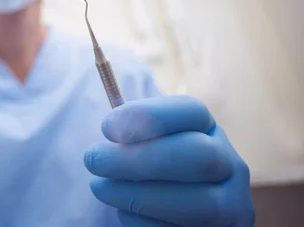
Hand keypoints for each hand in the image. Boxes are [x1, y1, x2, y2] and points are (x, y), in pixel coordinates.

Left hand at [84, 96, 254, 226]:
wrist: (180, 213)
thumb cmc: (154, 169)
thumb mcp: (149, 143)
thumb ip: (134, 132)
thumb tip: (113, 128)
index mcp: (208, 129)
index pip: (192, 111)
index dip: (149, 115)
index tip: (107, 127)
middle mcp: (229, 164)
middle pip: (197, 154)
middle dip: (138, 158)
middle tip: (94, 159)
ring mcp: (232, 204)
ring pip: (197, 202)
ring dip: (137, 195)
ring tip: (100, 187)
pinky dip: (145, 222)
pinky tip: (124, 211)